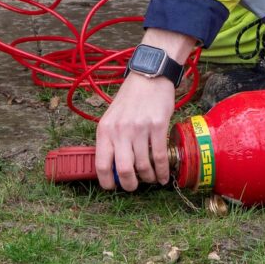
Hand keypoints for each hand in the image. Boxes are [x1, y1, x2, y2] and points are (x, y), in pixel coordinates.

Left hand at [94, 28, 196, 190]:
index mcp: (105, 129)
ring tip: (150, 179)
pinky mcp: (158, 126)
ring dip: (148, 178)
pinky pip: (159, 156)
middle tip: (134, 186)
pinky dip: (162, 171)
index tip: (114, 186)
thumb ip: (110, 140)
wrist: (149, 76)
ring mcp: (140, 128)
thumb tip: (112, 168)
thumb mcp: (111, 117)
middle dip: (130, 185)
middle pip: (123, 170)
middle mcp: (120, 130)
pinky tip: (163, 176)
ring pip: (143, 166)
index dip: (107, 182)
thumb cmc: (130, 99)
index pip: (101, 164)